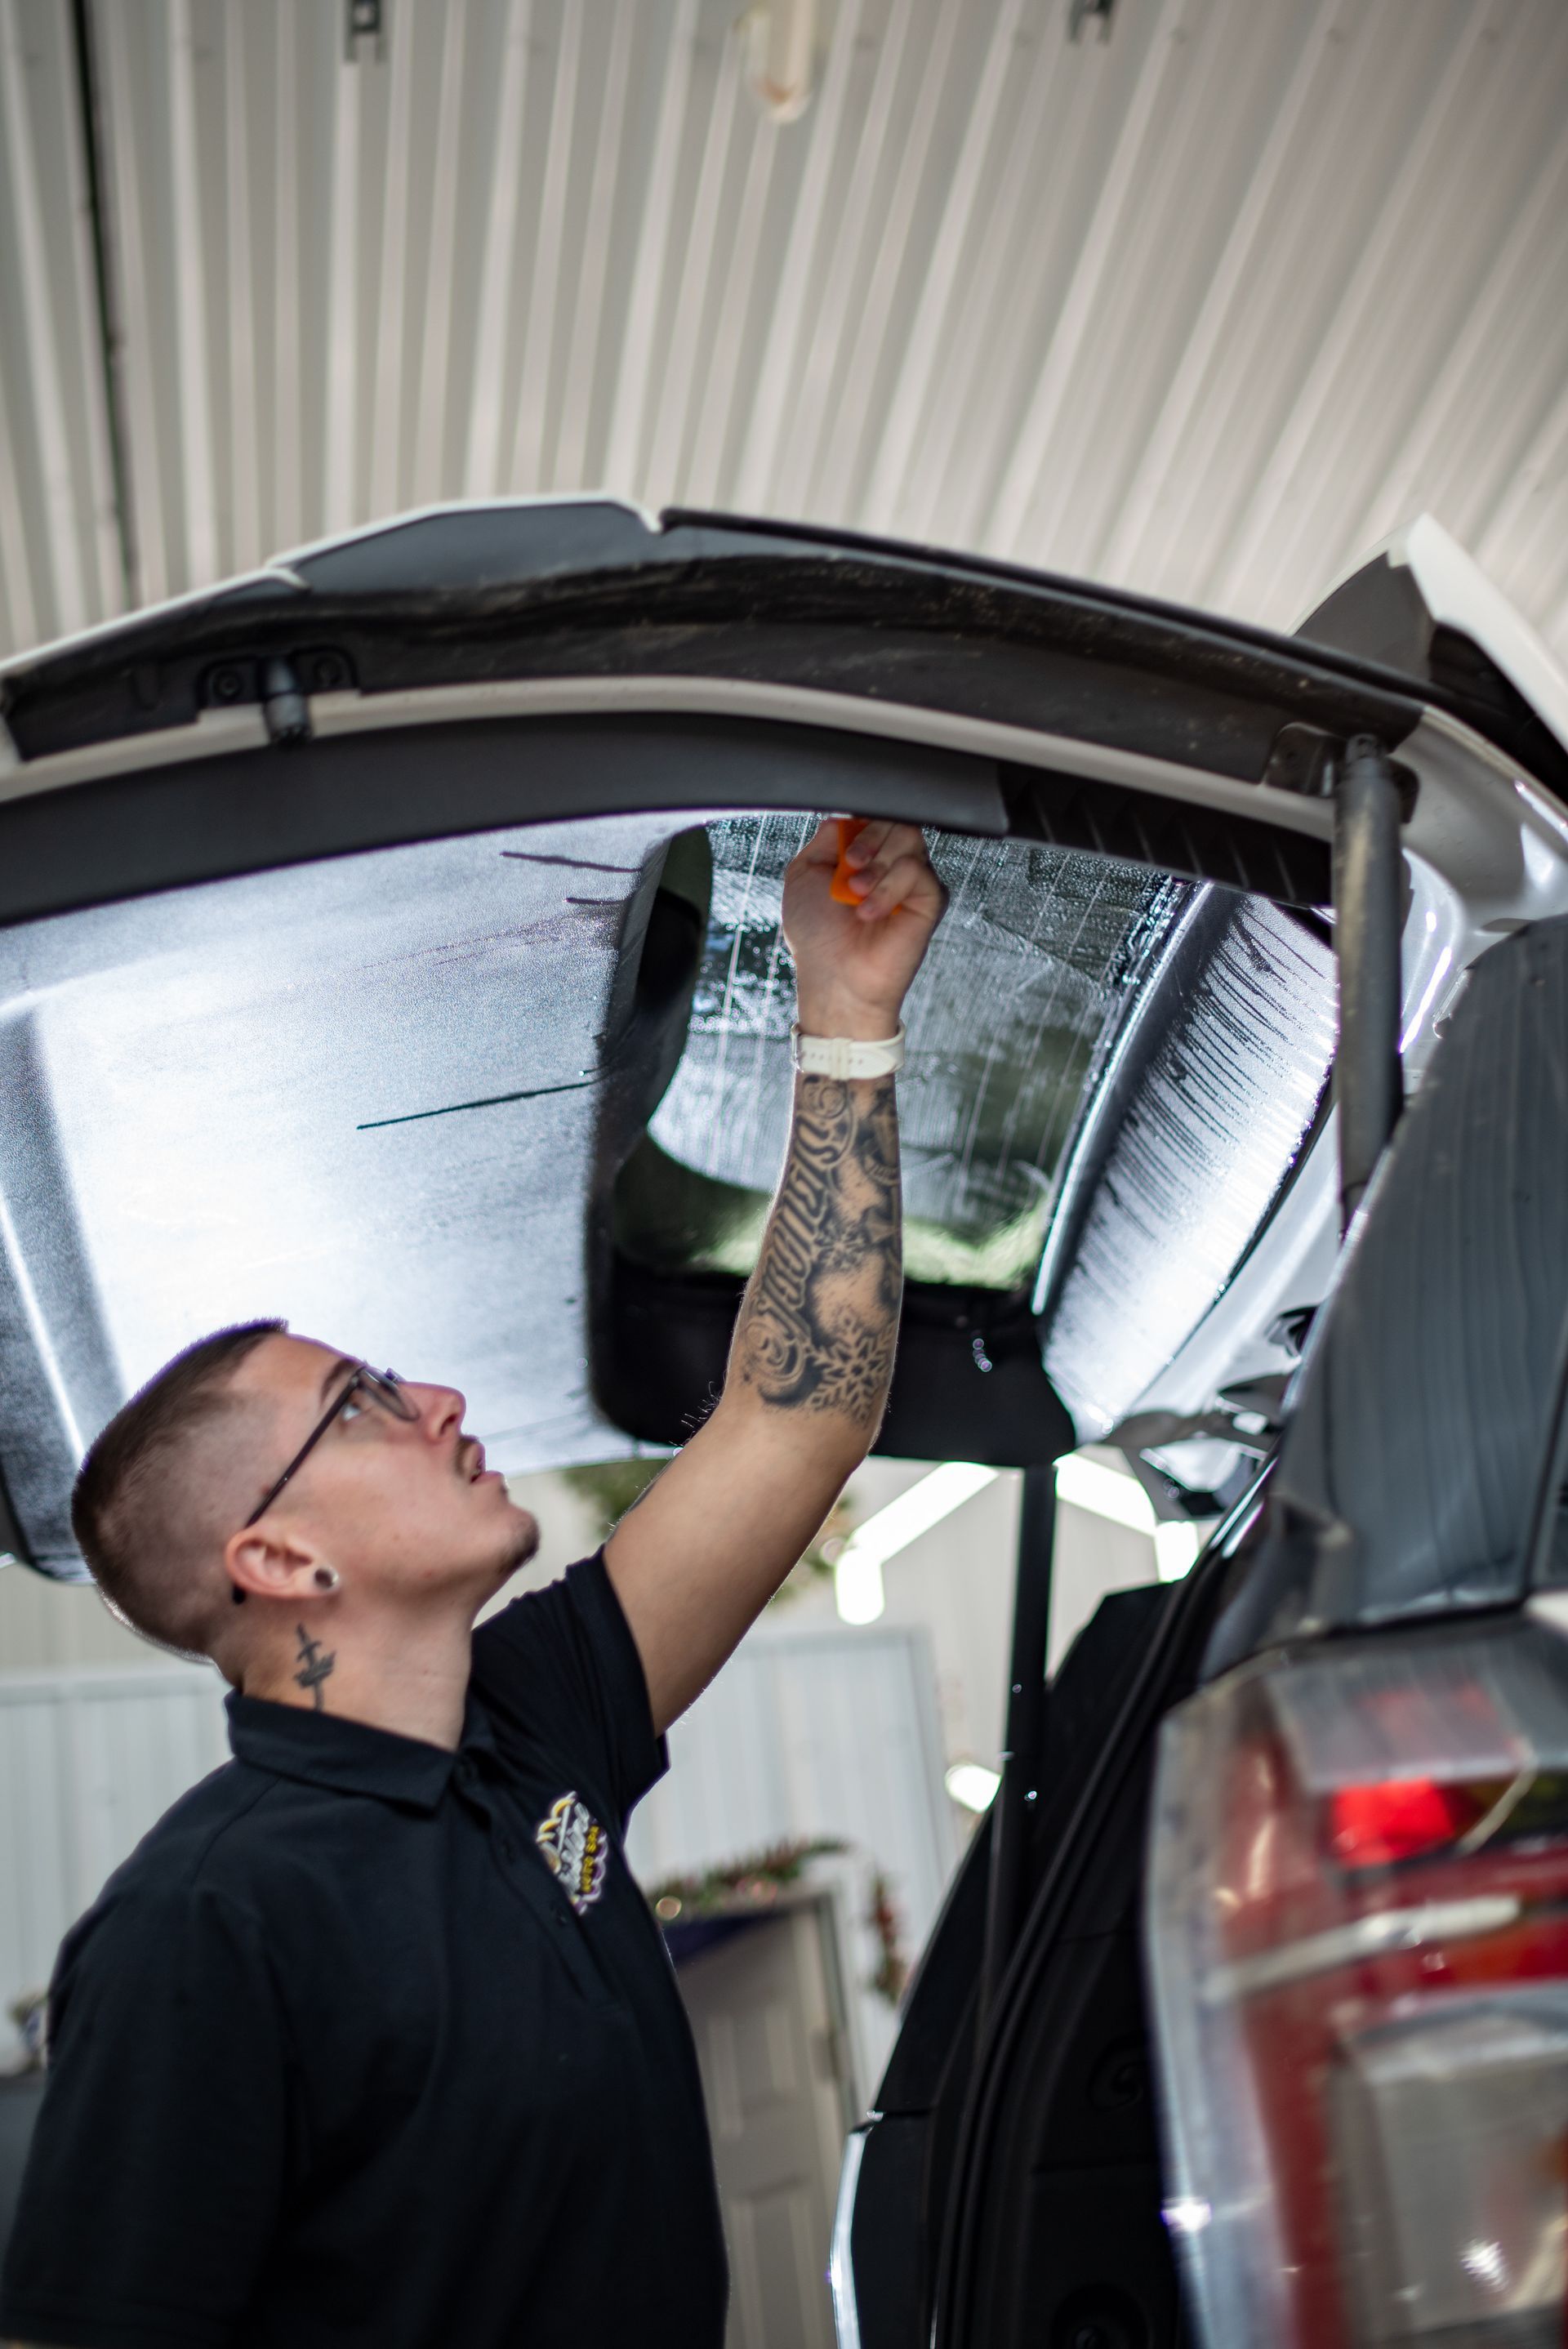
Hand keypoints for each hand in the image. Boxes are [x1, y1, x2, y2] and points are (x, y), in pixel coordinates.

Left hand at [783, 819, 946, 1038]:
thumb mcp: (803, 874)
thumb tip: (847, 817)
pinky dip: (888, 889)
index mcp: (864, 854)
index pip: (875, 816)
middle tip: (850, 871)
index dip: (862, 824)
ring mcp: (913, 880)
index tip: (845, 852)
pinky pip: (918, 872)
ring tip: (855, 895)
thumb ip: (825, 839)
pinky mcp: (930, 899)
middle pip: (896, 820)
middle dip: (870, 839)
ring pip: (909, 838)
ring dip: (877, 866)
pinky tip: (869, 913)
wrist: (834, 977)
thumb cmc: (817, 934)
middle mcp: (891, 863)